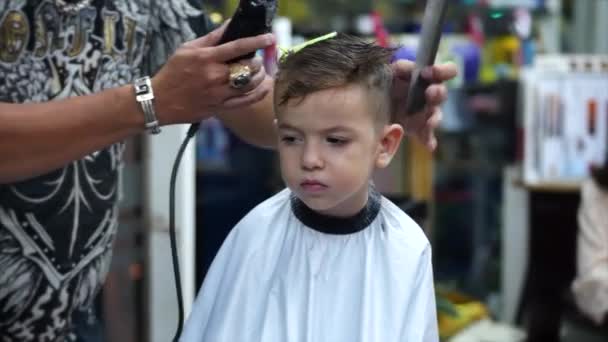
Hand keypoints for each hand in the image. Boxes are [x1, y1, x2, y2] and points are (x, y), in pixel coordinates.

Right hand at [151, 22, 274, 125]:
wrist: (159, 101)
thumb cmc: (173, 72)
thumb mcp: (187, 49)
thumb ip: (211, 38)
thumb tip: (230, 25)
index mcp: (206, 58)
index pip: (237, 47)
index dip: (257, 41)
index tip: (270, 37)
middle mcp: (214, 76)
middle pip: (248, 67)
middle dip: (258, 61)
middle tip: (257, 59)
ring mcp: (218, 94)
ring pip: (250, 84)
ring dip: (260, 76)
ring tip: (259, 71)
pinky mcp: (219, 107)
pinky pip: (246, 101)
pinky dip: (259, 93)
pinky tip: (263, 87)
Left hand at [391, 60, 457, 150]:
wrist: (371, 106)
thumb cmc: (383, 84)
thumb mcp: (389, 72)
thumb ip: (400, 67)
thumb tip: (411, 67)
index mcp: (425, 78)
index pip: (445, 71)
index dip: (443, 71)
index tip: (430, 73)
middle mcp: (428, 95)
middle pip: (441, 94)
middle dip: (438, 93)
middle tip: (431, 94)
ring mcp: (424, 113)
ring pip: (435, 116)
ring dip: (434, 119)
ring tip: (430, 123)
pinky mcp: (417, 128)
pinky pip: (427, 135)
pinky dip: (429, 140)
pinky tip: (429, 145)